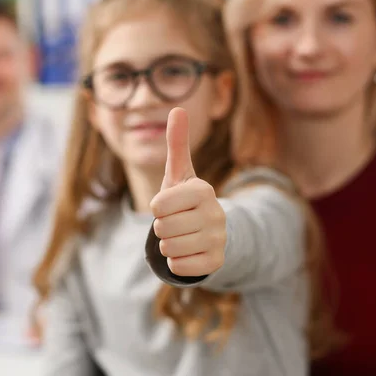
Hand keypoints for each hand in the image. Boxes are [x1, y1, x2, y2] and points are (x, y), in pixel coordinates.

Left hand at [149, 107, 225, 276]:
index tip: (169, 205)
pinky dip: (176, 263)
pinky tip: (188, 252)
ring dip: (167, 245)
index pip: (158, 206)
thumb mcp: (179, 174)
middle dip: (161, 228)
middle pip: (162, 229)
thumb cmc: (185, 199)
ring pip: (168, 249)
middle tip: (176, 222)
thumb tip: (177, 108)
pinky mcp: (217, 262)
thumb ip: (176, 144)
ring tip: (181, 236)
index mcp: (203, 190)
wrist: (207, 231)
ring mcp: (219, 239)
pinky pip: (179, 267)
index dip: (157, 208)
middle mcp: (216, 214)